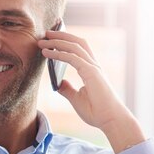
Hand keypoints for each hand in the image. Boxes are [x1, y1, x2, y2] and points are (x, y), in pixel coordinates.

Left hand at [38, 30, 144, 152]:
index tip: (52, 38)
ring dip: (57, 41)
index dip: (67, 40)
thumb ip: (68, 89)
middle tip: (46, 32)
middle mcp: (93, 65)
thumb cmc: (97, 112)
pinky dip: (59, 53)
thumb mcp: (76, 99)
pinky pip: (73, 58)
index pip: (79, 49)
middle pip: (77, 42)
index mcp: (91, 70)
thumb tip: (58, 83)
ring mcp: (93, 68)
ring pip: (74, 47)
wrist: (110, 120)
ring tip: (43, 40)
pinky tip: (47, 53)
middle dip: (61, 35)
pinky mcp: (91, 73)